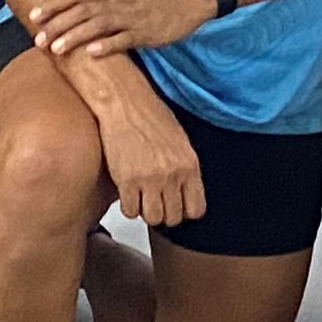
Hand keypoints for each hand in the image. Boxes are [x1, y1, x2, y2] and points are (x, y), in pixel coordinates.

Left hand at [28, 0, 217, 63]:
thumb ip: (107, 1)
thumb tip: (84, 12)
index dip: (53, 4)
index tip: (33, 15)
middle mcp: (118, 1)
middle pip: (82, 10)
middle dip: (57, 24)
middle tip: (38, 40)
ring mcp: (132, 16)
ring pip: (98, 24)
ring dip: (75, 35)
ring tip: (56, 49)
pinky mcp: (148, 31)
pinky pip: (125, 38)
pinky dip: (108, 45)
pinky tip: (92, 53)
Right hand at [97, 90, 205, 229]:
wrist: (126, 103)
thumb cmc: (151, 116)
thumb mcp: (181, 141)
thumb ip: (185, 168)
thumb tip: (186, 192)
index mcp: (190, 165)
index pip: (196, 209)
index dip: (185, 211)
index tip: (177, 206)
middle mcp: (172, 175)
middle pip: (173, 217)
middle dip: (165, 214)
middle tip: (156, 203)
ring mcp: (150, 179)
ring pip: (152, 218)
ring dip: (146, 212)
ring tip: (142, 199)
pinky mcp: (127, 181)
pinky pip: (130, 211)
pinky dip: (128, 206)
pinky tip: (128, 193)